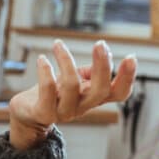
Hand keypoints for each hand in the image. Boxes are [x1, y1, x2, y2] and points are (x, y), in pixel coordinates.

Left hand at [8, 39, 136, 149]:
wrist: (27, 115)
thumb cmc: (54, 94)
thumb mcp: (76, 81)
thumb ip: (90, 71)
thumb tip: (104, 53)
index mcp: (93, 98)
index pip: (119, 94)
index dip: (127, 78)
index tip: (131, 57)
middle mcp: (82, 107)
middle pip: (100, 91)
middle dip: (102, 66)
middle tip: (100, 44)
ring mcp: (63, 112)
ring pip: (71, 86)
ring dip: (66, 60)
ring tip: (58, 44)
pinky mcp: (43, 112)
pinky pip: (47, 90)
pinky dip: (45, 71)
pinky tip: (43, 59)